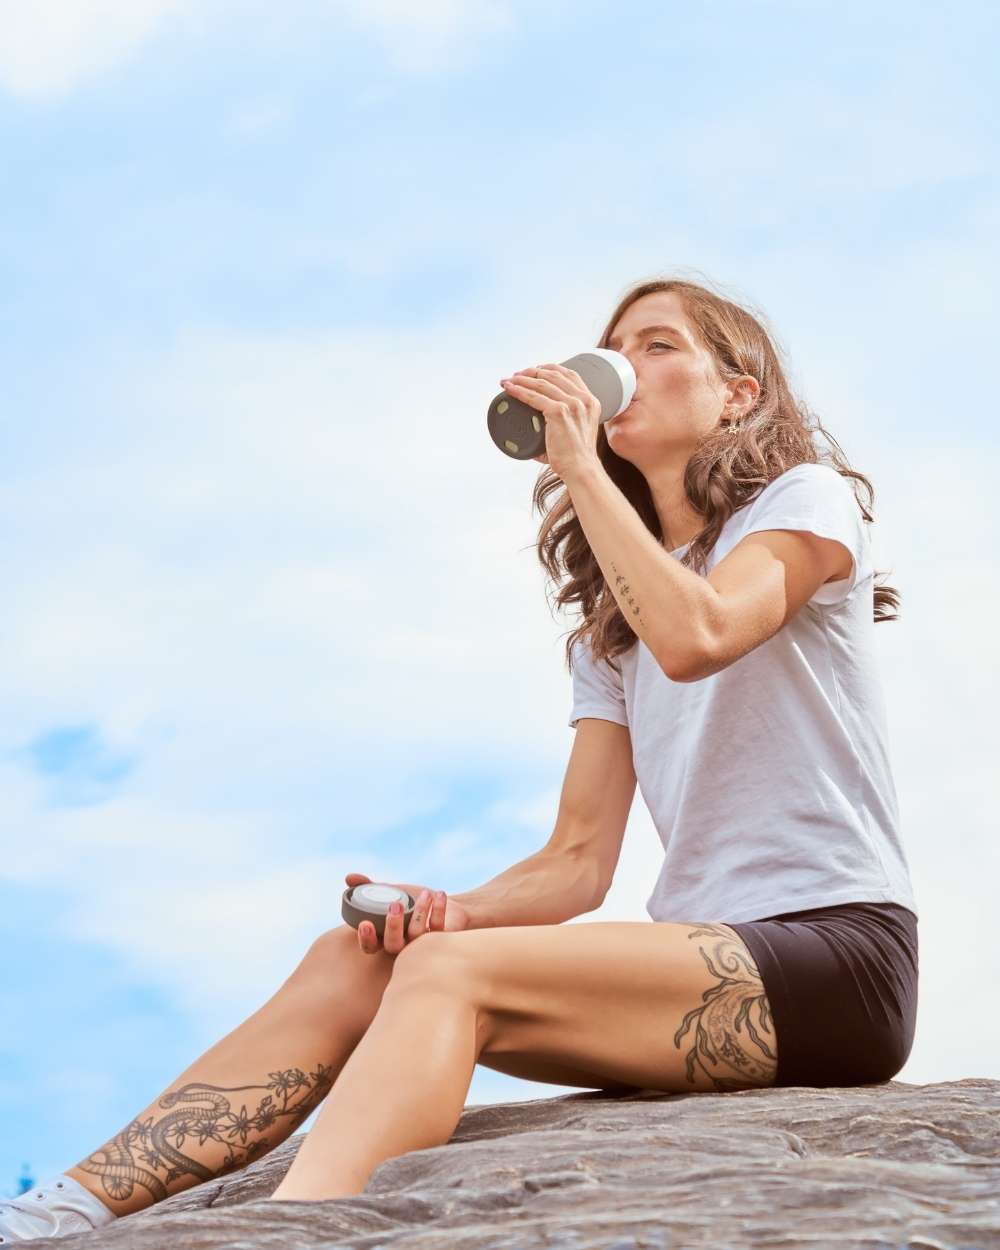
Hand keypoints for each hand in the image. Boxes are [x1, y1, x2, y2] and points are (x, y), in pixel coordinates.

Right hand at [345, 872, 471, 955]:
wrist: (443, 904)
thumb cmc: (412, 901)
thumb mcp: (390, 892)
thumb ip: (369, 887)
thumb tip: (349, 877)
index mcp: (386, 937)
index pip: (371, 947)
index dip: (366, 938)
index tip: (365, 923)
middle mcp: (402, 945)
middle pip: (393, 946)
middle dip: (392, 927)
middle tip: (395, 905)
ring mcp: (422, 945)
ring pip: (417, 936)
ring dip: (420, 912)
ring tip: (425, 894)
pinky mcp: (441, 940)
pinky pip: (439, 928)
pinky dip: (438, 910)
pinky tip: (439, 894)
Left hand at [499, 363, 602, 480]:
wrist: (581, 469)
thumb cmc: (575, 458)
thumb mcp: (576, 432)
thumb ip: (562, 425)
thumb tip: (535, 435)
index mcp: (590, 401)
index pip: (569, 374)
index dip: (549, 368)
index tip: (534, 370)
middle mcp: (583, 399)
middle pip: (553, 375)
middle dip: (531, 372)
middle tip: (516, 376)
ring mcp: (572, 405)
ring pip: (541, 383)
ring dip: (521, 378)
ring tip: (508, 381)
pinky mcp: (559, 413)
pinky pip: (534, 397)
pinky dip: (519, 391)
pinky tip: (509, 389)